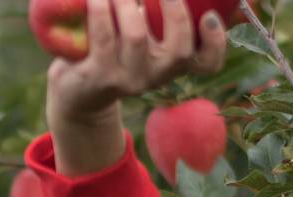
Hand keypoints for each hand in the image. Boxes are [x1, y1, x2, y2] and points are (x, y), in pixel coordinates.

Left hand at [46, 0, 226, 174]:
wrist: (76, 91)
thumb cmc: (113, 48)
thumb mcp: (141, 33)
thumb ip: (158, 15)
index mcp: (171, 64)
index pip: (207, 63)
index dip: (216, 42)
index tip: (209, 16)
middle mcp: (154, 76)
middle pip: (178, 51)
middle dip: (173, 10)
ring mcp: (126, 80)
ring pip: (137, 36)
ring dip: (127, 2)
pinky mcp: (97, 77)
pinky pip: (102, 38)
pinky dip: (100, 9)